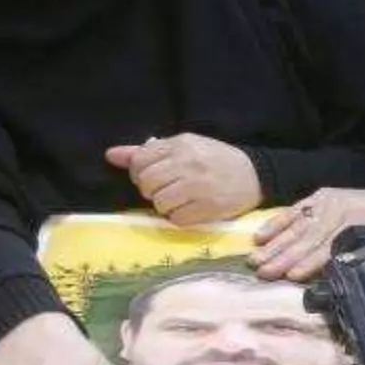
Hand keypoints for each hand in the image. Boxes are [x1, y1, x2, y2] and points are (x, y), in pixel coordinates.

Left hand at [105, 134, 261, 223]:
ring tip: (179, 200)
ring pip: (160, 203)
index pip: (140, 161)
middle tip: (165, 190)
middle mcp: (188, 164)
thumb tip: (111, 155)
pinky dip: (179, 218)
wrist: (254, 175)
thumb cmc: (214, 160)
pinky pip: (177, 219)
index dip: (139, 173)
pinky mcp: (207, 208)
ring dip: (165, 206)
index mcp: (180, 145)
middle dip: (151, 191)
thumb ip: (146, 152)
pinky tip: (190, 209)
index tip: (152, 177)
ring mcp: (198, 187)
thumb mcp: (183, 147)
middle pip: (147, 183)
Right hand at [248, 187, 364, 281]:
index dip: (310, 262)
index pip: (330, 246)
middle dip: (283, 257)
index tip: (290, 276)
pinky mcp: (319, 198)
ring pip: (297, 225)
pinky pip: (294, 211)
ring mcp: (326, 201)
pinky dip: (276, 223)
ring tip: (254, 260)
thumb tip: (352, 271)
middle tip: (262, 273)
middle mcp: (338, 208)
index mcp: (360, 222)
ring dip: (274, 244)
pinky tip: (259, 236)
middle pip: (307, 237)